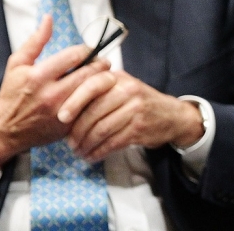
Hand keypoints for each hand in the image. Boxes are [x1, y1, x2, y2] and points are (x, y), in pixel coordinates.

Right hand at [0, 16, 111, 173]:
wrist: (5, 131)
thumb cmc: (12, 93)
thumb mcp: (17, 64)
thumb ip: (35, 41)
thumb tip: (49, 18)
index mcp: (38, 76)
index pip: (75, 56)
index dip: (88, 50)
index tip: (90, 50)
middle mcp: (50, 94)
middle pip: (89, 73)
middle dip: (100, 64)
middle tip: (104, 61)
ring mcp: (60, 112)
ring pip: (93, 91)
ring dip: (103, 80)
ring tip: (105, 75)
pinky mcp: (67, 125)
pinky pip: (91, 108)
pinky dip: (98, 98)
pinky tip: (98, 92)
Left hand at [59, 70, 204, 161]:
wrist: (172, 115)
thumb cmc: (138, 102)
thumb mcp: (121, 87)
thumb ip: (97, 91)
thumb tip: (62, 109)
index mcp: (118, 78)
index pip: (92, 85)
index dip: (74, 101)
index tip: (61, 117)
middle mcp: (128, 90)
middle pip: (94, 111)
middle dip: (76, 131)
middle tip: (69, 144)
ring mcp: (135, 109)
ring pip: (101, 129)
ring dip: (85, 145)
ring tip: (78, 152)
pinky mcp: (139, 128)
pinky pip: (112, 142)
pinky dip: (98, 152)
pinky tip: (91, 156)